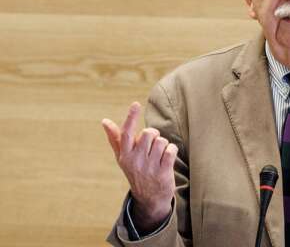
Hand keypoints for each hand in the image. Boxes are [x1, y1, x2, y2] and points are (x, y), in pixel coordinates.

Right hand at [102, 102, 177, 231]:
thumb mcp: (123, 157)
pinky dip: (172, 151)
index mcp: (125, 155)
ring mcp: (149, 167)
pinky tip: (167, 158)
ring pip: (162, 141)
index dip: (131, 117)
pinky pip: (171, 150)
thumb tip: (104, 121)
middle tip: (152, 147)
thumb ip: (116, 138)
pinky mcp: (163, 172)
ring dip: (164, 145)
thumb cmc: (136, 171)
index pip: (127, 133)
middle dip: (154, 136)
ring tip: (159, 155)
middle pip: (149, 133)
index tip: (136, 104)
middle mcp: (135, 160)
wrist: (149, 198)